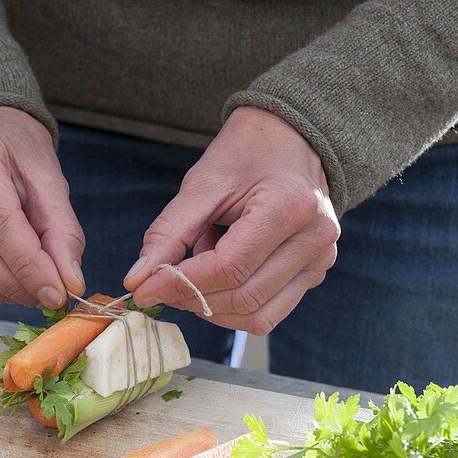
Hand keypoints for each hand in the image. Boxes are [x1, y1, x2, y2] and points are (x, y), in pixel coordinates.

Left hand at [124, 106, 339, 334]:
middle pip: (243, 297)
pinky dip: (233, 305)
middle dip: (192, 298)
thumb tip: (137, 282)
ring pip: (258, 316)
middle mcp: (314, 238)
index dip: (181, 284)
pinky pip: (269, 312)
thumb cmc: (245, 155)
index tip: (142, 290)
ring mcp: (320, 260)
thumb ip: (168, 234)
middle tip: (160, 285)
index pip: (229, 268)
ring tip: (197, 269)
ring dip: (214, 307)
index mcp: (289, 206)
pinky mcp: (314, 274)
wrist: (289, 140)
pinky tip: (221, 273)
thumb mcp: (202, 185)